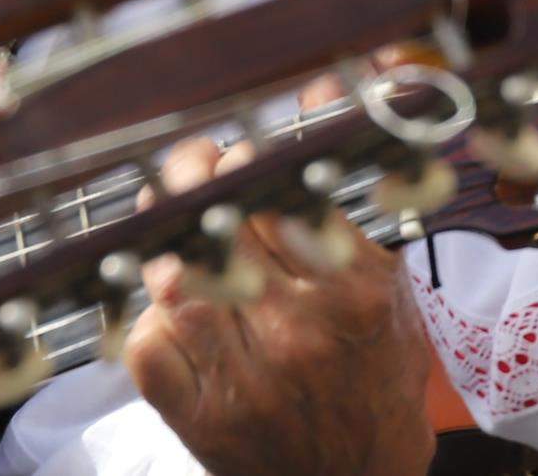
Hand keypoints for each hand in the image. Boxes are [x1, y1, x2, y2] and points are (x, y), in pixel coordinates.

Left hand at [120, 136, 433, 475]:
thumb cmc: (379, 375)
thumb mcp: (389, 289)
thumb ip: (342, 216)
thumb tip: (306, 119)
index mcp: (353, 293)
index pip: (281, 202)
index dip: (249, 168)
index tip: (239, 157)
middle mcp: (299, 332)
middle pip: (222, 234)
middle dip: (196, 184)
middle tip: (192, 167)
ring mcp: (246, 379)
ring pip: (177, 285)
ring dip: (167, 240)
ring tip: (173, 219)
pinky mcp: (201, 417)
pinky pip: (150, 347)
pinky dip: (148, 314)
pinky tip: (168, 298)